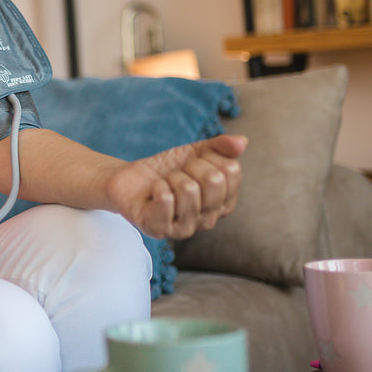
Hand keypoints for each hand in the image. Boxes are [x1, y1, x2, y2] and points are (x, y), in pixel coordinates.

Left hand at [105, 134, 245, 239]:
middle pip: (213, 180)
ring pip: (188, 189)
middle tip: (176, 174)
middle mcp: (208, 220)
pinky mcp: (158, 230)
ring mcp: (184, 229)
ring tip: (164, 184)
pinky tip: (153, 193)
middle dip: (190, 167)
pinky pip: (165, 200)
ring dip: (170, 178)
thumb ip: (220, 147)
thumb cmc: (167, 169)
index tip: (193, 163)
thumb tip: (242, 142)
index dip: (208, 158)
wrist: (130, 178)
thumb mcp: (195, 152)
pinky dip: (156, 187)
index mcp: (223, 203)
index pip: (231, 171)